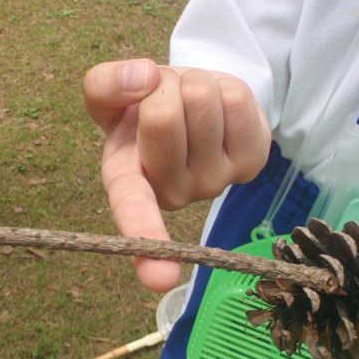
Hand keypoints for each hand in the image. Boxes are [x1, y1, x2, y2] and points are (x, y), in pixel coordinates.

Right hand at [83, 59, 270, 291]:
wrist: (187, 99)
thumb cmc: (139, 106)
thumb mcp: (107, 96)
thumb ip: (105, 84)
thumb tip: (145, 79)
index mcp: (127, 183)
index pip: (133, 211)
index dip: (145, 241)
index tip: (161, 279)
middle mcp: (173, 194)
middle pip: (165, 117)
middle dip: (160, 88)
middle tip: (160, 99)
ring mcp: (216, 182)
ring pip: (202, 101)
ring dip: (192, 83)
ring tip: (187, 103)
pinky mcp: (252, 161)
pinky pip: (237, 99)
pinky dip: (224, 87)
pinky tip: (216, 110)